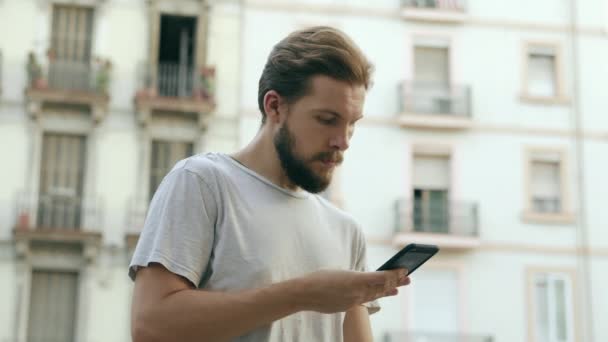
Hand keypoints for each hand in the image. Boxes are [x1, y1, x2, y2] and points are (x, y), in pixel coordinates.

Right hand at [294, 268, 409, 313]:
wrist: (305, 294)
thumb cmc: (319, 278)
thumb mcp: (341, 272)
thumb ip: (355, 277)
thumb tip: (363, 282)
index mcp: (356, 279)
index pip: (382, 277)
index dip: (395, 274)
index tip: (405, 269)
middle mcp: (358, 292)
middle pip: (382, 287)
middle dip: (396, 282)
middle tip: (408, 278)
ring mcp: (353, 301)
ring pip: (374, 295)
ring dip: (387, 291)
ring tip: (398, 289)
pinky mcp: (347, 307)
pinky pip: (363, 300)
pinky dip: (373, 296)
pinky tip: (377, 294)